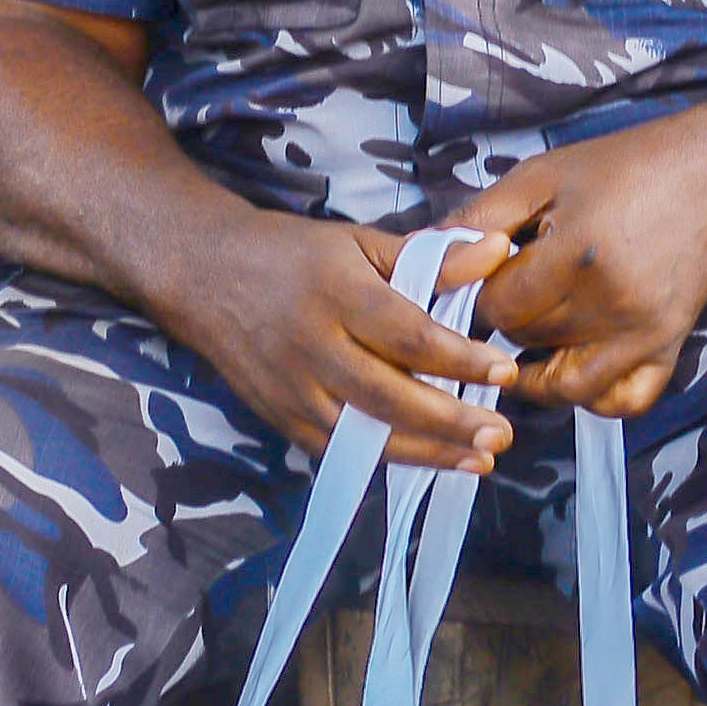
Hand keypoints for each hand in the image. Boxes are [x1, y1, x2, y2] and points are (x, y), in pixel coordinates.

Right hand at [170, 213, 520, 471]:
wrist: (201, 275)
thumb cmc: (290, 254)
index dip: (460, 359)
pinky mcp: (279, 416)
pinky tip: (426, 462)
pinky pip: (337, 449)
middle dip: (451, 420)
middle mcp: (313, 345)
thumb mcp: (359, 242)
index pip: (408, 335)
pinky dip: (384, 460)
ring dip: (427, 452)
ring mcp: (293, 388)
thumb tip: (497, 250)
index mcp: (337, 292)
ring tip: (478, 461)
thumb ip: (430, 257)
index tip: (505, 371)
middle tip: (501, 433)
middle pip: (390, 394)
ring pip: (365, 432)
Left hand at [448, 114, 706, 418]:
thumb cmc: (622, 170)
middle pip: (525, 343)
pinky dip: (591, 395)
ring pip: (563, 385)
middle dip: (506, 319)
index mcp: (576, 255)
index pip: (497, 307)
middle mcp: (614, 305)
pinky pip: (619, 403)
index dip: (479, 291)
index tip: (485, 270)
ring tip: (531, 328)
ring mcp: (645, 336)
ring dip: (537, 366)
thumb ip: (477, 218)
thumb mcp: (541, 176)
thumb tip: (419, 252)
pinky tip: (572, 362)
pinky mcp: (669, 352)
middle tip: (511, 288)